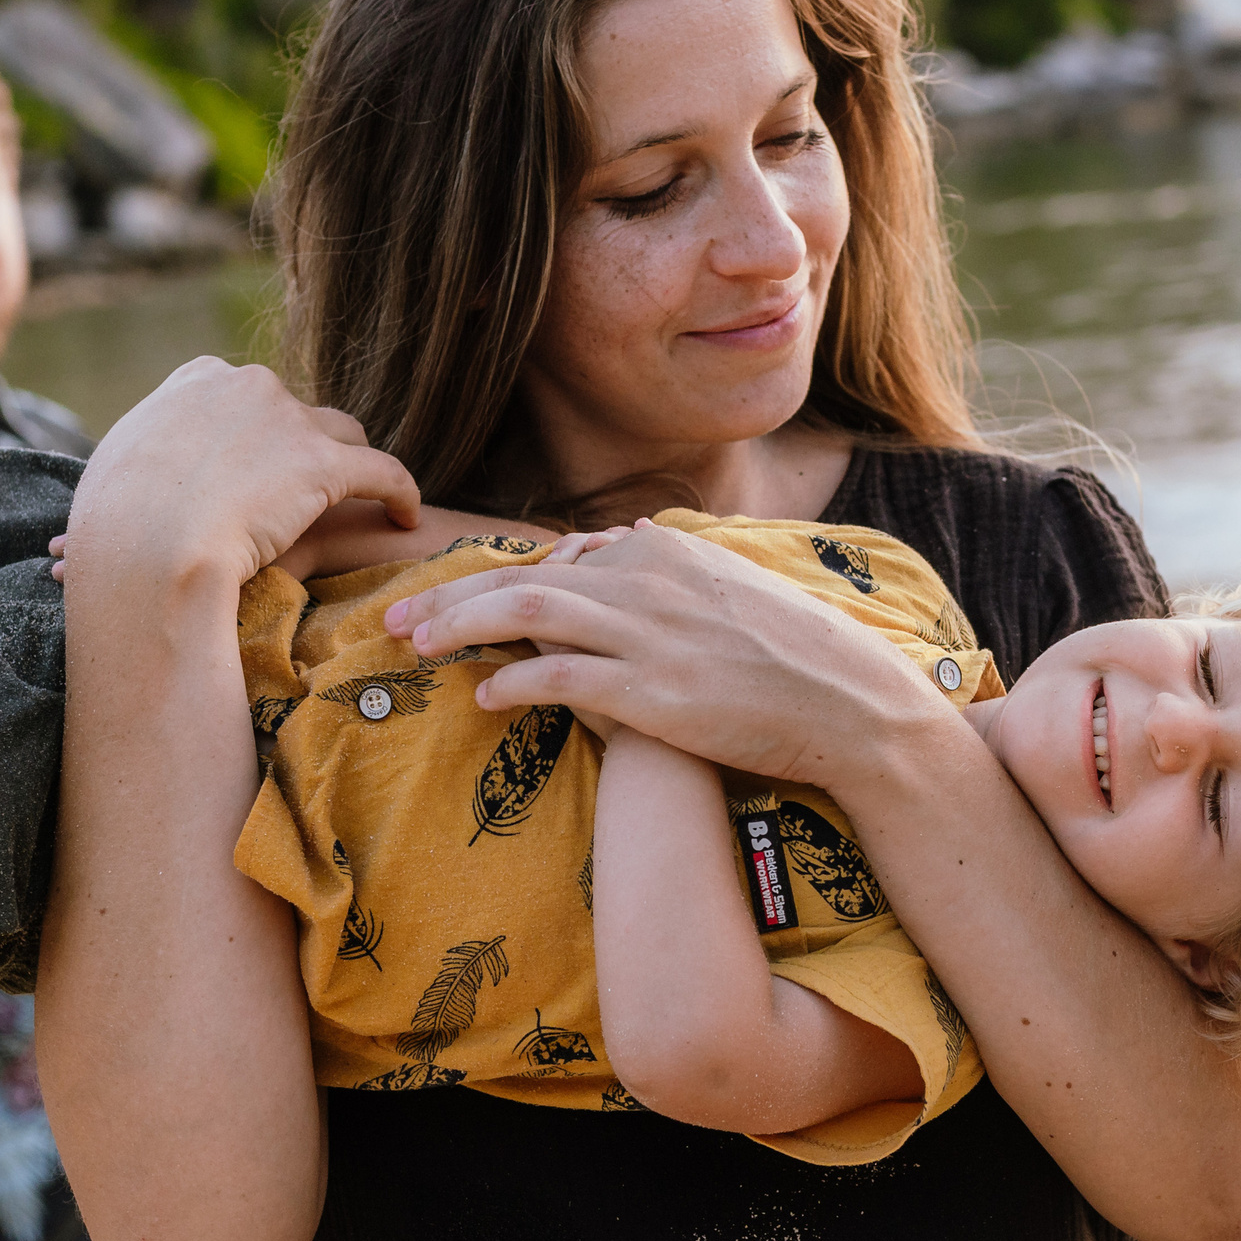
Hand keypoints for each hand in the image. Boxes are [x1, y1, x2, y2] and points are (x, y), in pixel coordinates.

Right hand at [63, 358, 419, 589]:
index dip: (253, 432)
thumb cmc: (115, 528)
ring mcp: (290, 421)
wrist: (147, 549)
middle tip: (298, 498)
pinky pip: (383, 471)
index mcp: (196, 381)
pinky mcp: (326, 464)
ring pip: (342, 434)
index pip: (240, 394)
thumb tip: (144, 479)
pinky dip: (400, 490)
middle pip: (294, 412)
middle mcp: (247, 386)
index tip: (254, 468)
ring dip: (347, 463)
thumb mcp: (116, 473)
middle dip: (297, 449)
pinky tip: (407, 514)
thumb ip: (147, 459)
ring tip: (360, 499)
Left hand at [384, 521, 941, 785]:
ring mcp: (649, 635)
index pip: (553, 561)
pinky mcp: (653, 691)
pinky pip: (560, 680)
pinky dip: (512, 686)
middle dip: (446, 597)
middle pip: (521, 579)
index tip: (445, 599)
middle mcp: (647, 581)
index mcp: (661, 552)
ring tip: (415, 647)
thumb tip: (627, 535)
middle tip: (390, 617)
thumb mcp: (728, 586)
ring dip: (460, 628)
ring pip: (526, 616)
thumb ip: (669, 564)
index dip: (489, 582)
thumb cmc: (790, 655)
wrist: (850, 705)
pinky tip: (483, 699)